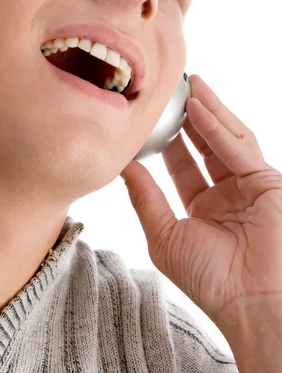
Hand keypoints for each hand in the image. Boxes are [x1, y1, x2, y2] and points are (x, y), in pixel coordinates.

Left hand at [120, 74, 281, 330]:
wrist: (250, 304)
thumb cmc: (209, 280)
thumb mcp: (165, 235)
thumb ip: (145, 198)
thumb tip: (122, 165)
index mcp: (203, 207)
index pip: (182, 164)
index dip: (165, 141)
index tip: (147, 119)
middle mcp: (226, 193)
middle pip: (205, 145)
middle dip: (188, 117)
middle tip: (170, 91)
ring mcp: (248, 185)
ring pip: (225, 138)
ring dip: (207, 111)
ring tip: (187, 85)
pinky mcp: (266, 181)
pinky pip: (238, 148)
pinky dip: (217, 127)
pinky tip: (197, 108)